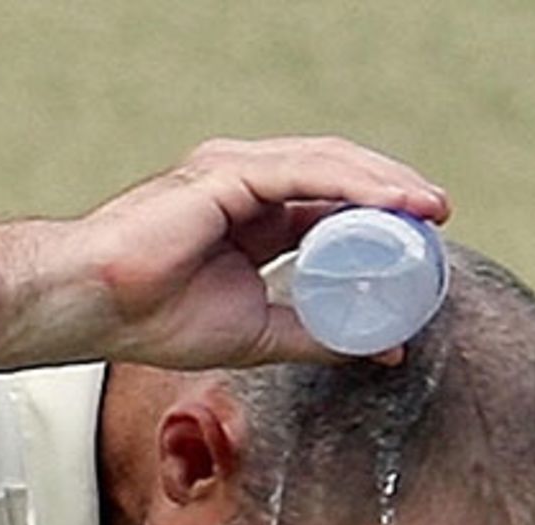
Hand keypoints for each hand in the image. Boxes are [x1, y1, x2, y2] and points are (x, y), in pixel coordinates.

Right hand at [0, 136, 448, 373]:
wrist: (96, 307)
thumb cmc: (155, 320)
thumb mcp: (260, 334)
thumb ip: (319, 336)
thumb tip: (385, 350)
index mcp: (253, 216)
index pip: (331, 205)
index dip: (380, 219)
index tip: (423, 243)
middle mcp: (247, 182)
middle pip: (339, 176)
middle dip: (393, 194)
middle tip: (439, 219)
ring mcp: (236, 169)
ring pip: (330, 164)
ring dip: (385, 184)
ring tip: (429, 209)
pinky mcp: (227, 171)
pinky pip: (306, 172)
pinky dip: (355, 187)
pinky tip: (392, 205)